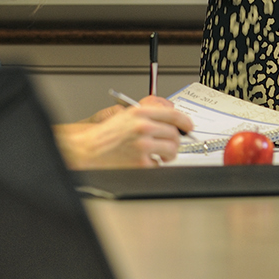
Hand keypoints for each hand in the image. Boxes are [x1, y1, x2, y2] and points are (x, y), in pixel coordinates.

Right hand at [54, 97, 194, 168]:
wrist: (89, 150)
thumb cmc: (105, 135)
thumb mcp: (125, 115)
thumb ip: (147, 114)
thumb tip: (169, 119)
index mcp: (140, 113)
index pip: (172, 114)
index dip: (185, 121)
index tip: (188, 126)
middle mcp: (143, 127)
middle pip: (174, 134)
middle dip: (175, 141)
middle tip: (169, 145)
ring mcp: (143, 145)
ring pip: (172, 150)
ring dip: (168, 154)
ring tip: (159, 154)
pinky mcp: (142, 163)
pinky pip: (159, 164)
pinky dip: (155, 165)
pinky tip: (145, 161)